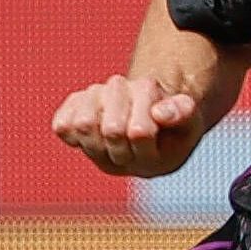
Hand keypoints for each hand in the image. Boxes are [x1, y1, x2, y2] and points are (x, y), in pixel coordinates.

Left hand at [50, 71, 204, 176]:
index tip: (154, 101)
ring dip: (100, 97)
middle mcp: (118, 163)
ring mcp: (93, 152)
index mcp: (151, 160)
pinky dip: (77, 104)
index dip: (146, 108)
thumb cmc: (171, 121)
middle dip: (124, 99)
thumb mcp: (189, 115)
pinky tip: (95, 100)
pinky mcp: (71, 139)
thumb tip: (159, 112)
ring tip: (113, 91)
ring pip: (84, 124)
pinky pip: (61, 125)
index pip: (139, 133)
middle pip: (112, 129)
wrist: (148, 130)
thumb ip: (183, 112)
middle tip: (133, 87)